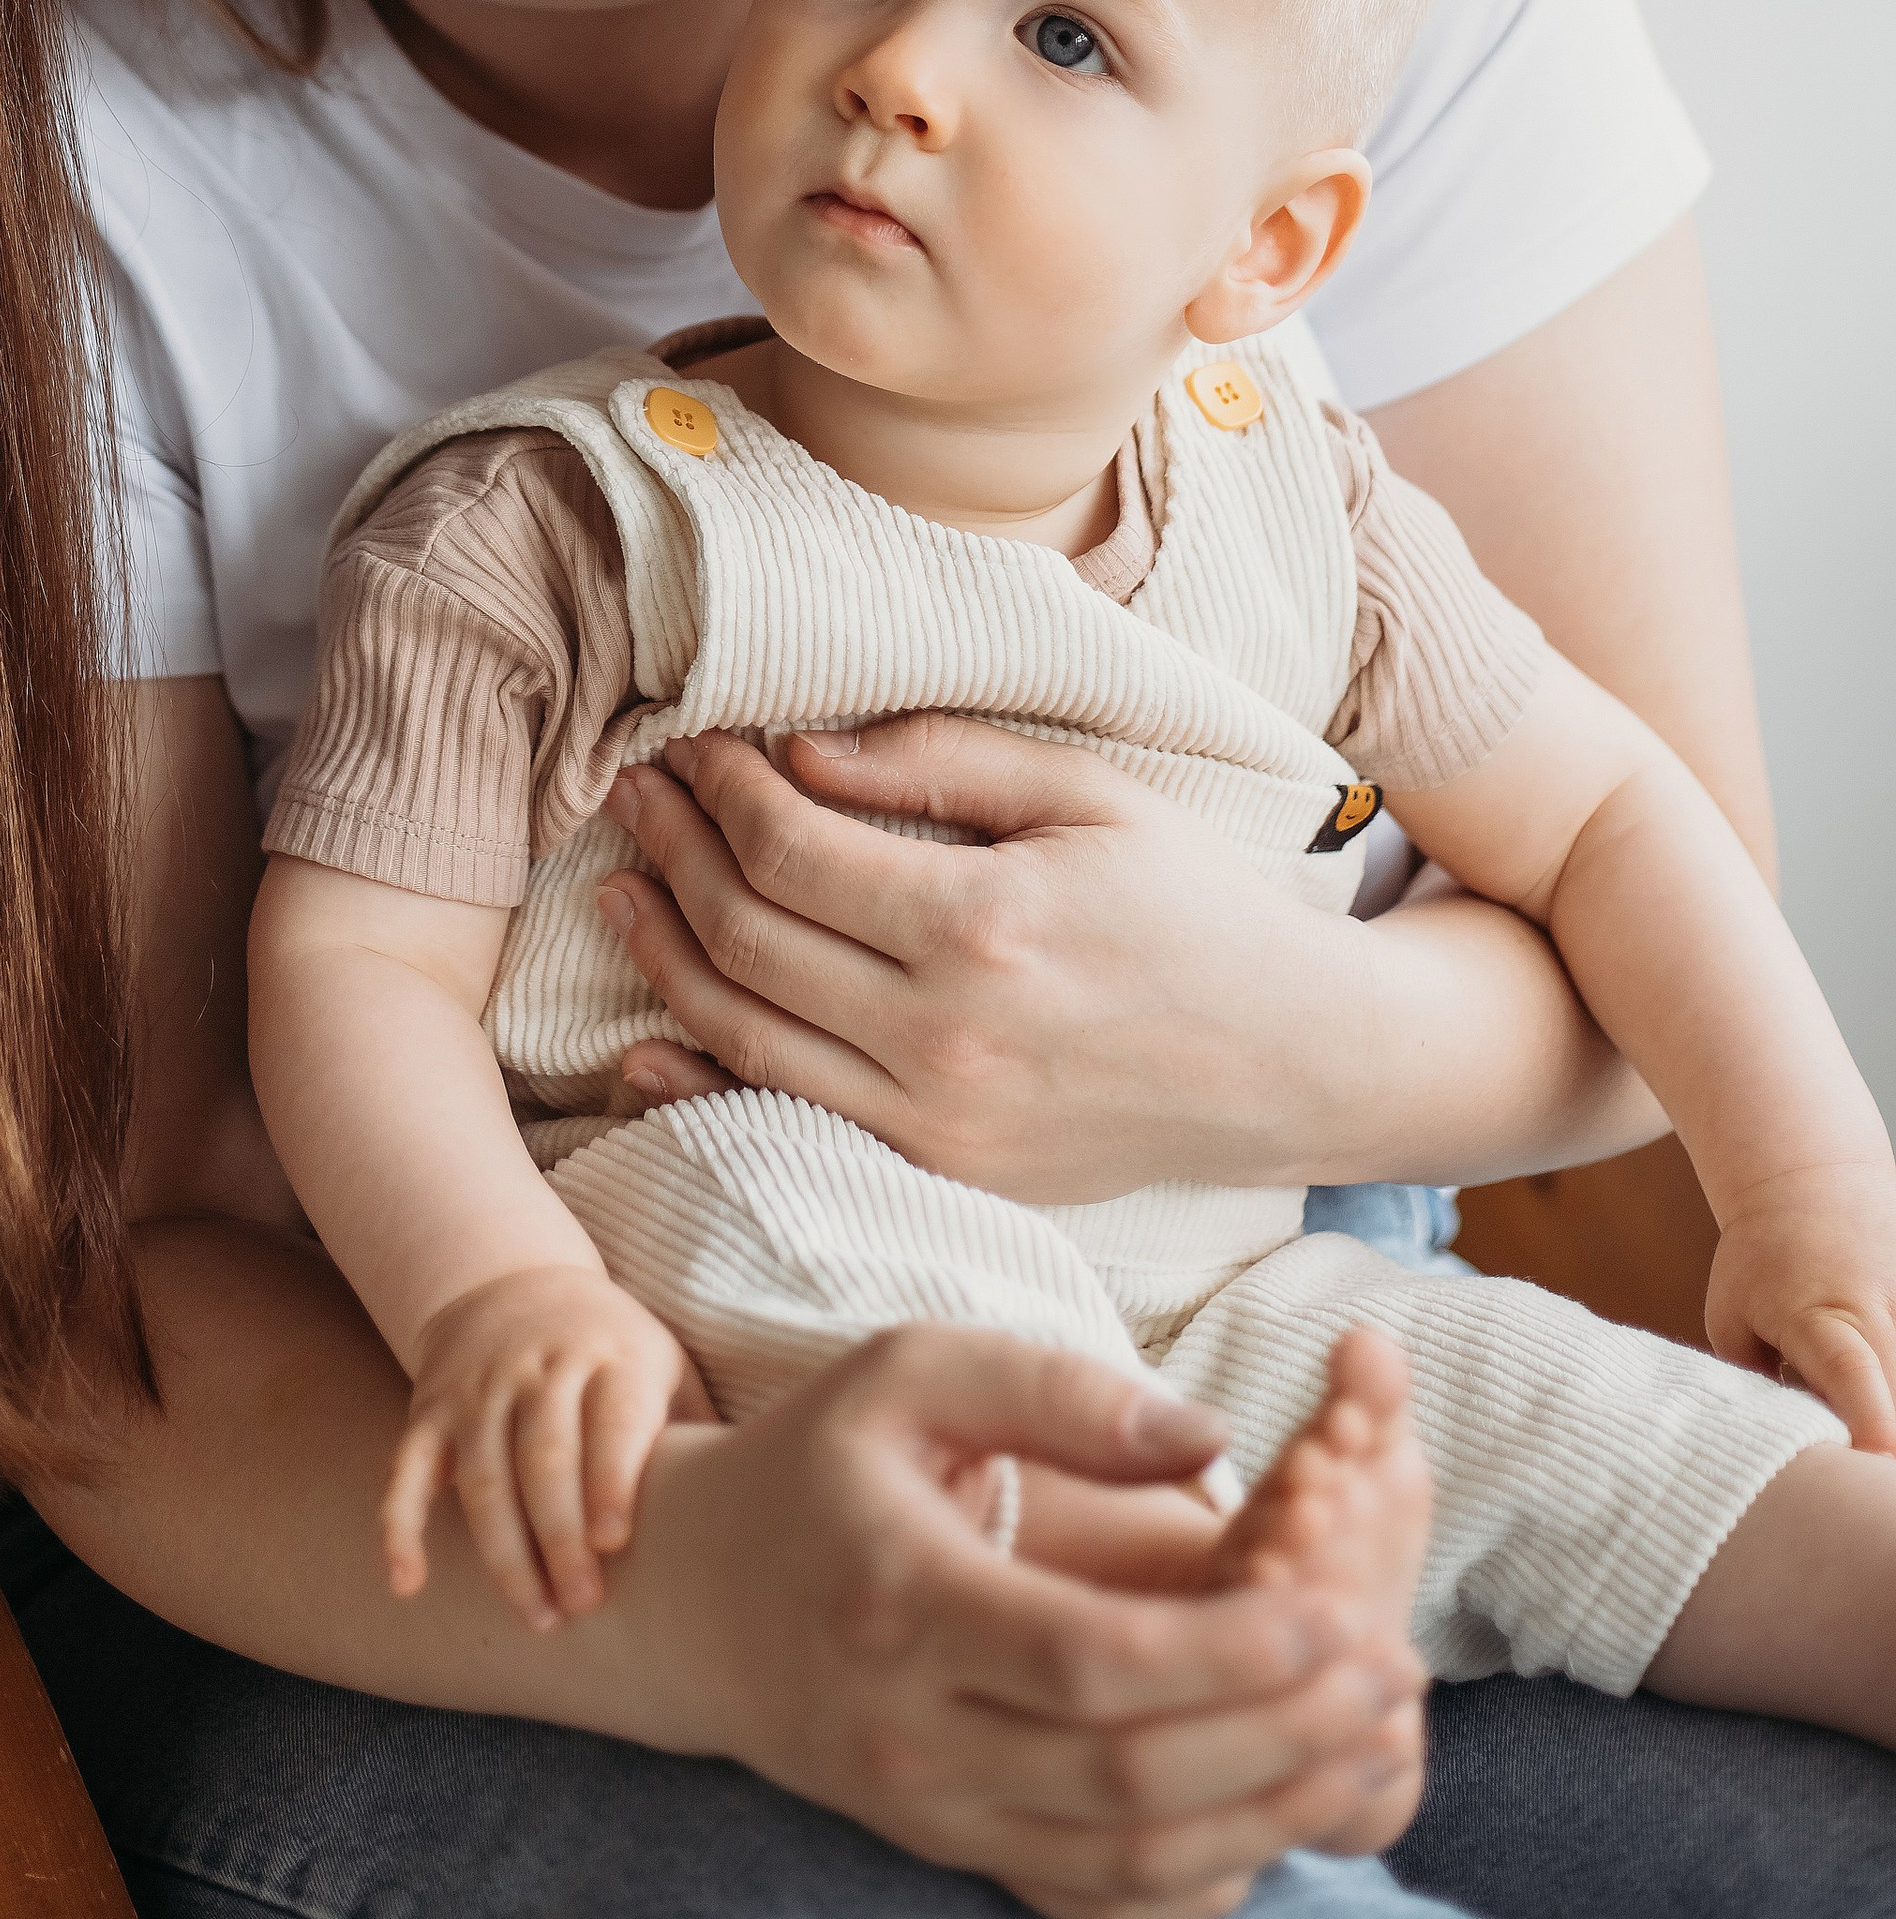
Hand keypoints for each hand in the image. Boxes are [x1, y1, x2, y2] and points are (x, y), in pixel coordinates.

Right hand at [384, 1263, 713, 1627]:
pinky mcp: (430, 1412)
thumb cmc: (610, 1349)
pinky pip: (406, 1473)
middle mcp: (540, 1368)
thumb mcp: (663, 1363)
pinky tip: (406, 1585)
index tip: (612, 1542)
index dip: (609, 1478)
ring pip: (483, 1477)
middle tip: (581, 1607)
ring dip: (505, 1553)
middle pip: (544, 1457)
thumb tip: (771, 1501)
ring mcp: (478, 1391)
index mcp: (610, 1356)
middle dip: (559, 1537)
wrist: (509, 1281)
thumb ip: (698, 1426)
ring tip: (538, 1615)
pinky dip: (400, 1528)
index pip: (610, 1417)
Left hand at [596, 719, 1367, 1202]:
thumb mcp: (1089, 795)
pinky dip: (702, 1082)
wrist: (1294, 1062)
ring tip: (624, 885)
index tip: (694, 743)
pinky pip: (790, 1126)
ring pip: (744, 1037)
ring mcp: (938, 1124)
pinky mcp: (944, 1175)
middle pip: (747, 938)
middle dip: (672, 853)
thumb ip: (940, 762)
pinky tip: (647, 1037)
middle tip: (636, 794)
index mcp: (985, 926)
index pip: (791, 849)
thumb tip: (797, 751)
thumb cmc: (1196, 907)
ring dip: (664, 955)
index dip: (721, 788)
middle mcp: (945, 1038)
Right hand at [645, 1327, 1424, 1918]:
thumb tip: (1209, 1438)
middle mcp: (909, 1729)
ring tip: (1367, 1736)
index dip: (1228, 1653)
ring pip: (1128, 1854)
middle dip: (1283, 1732)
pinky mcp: (952, 1851)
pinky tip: (1277, 1809)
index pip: (1088, 1661)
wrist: (694, 1600)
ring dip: (1270, 1809)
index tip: (1335, 1608)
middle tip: (1388, 1671)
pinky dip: (1202, 1879)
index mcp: (900, 1597)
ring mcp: (929, 1810)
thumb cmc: (821, 1464)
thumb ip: (1057, 1388)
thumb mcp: (910, 1372)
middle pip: (1129, 1771)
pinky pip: (1094, 1903)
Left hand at [1706, 1156, 1895, 1449]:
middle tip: (1864, 1488)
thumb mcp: (1734, 1319)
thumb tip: (1786, 1452)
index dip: (1868, 1416)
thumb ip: (1758, 1389)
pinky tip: (1877, 1404)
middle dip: (1885, 1442)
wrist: (1812, 1188)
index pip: (1848, 1369)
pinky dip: (1895, 1384)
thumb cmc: (1760, 1266)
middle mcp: (1877, 1312)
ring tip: (1865, 1451)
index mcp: (1816, 1317)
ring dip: (1889, 1412)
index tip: (1875, 1454)